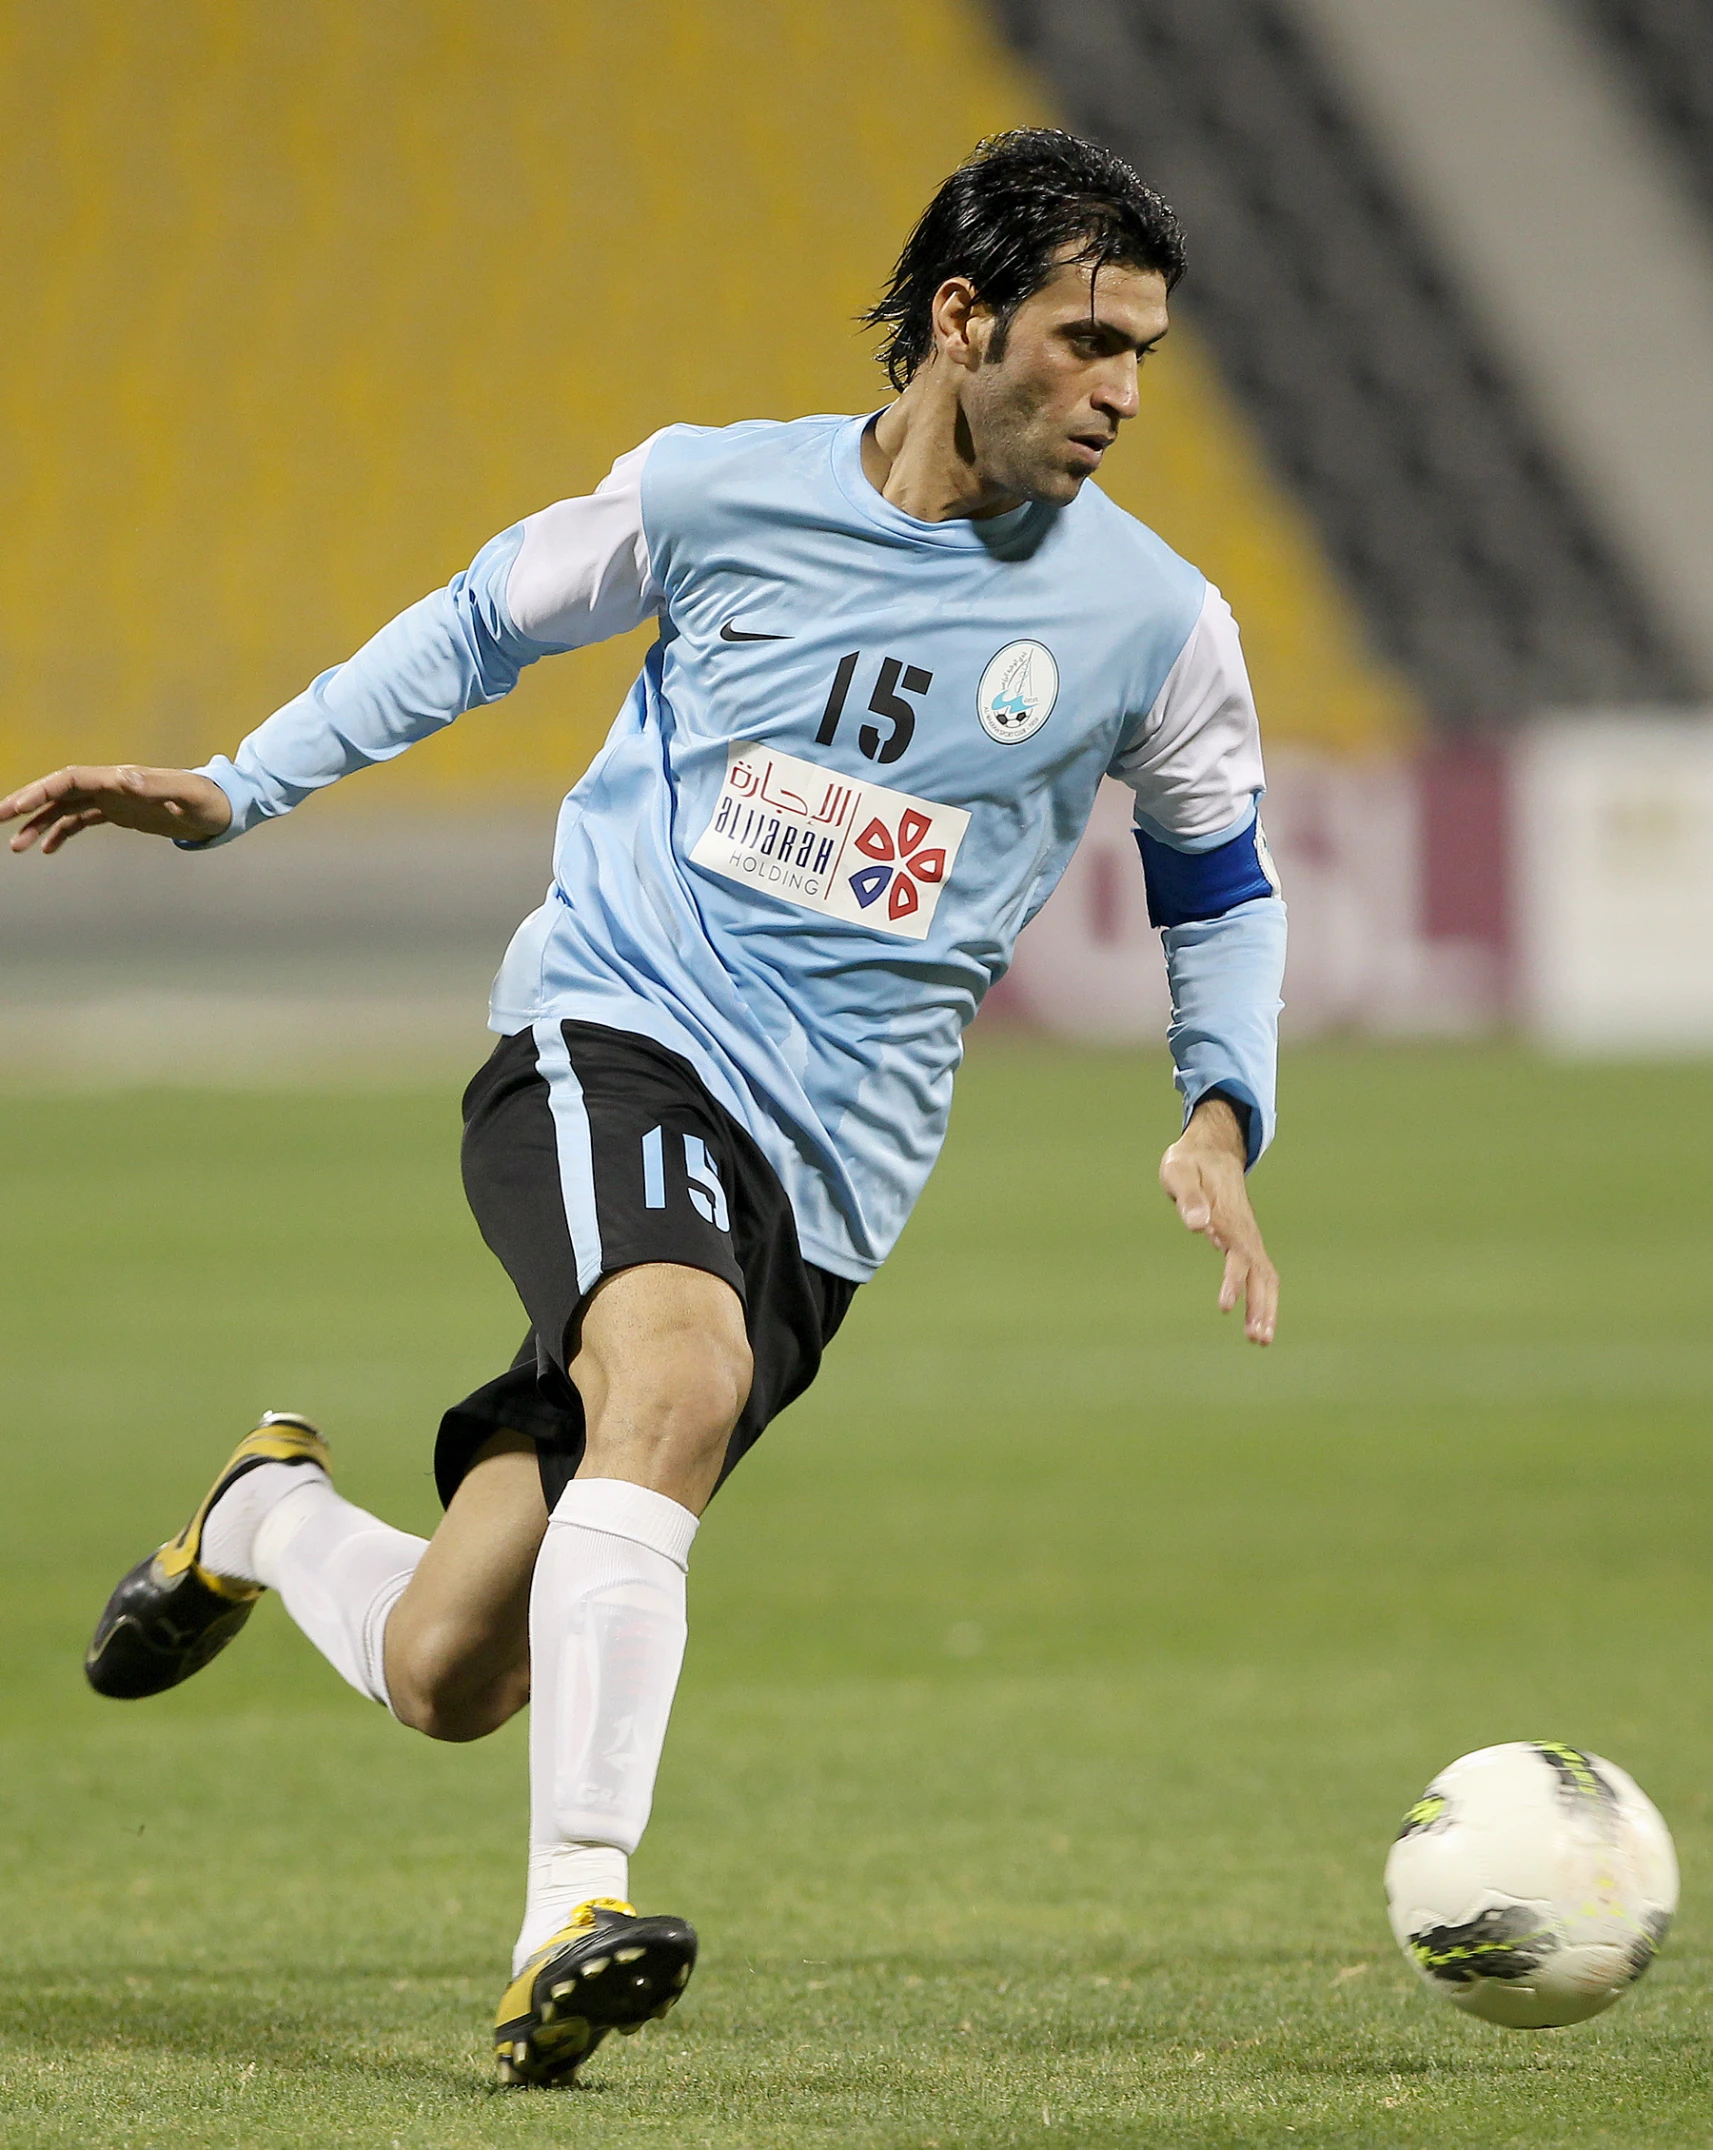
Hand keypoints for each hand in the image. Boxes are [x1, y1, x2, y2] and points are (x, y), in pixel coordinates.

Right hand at [1, 764, 231, 853]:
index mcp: (121, 779)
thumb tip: (126, 778)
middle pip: (59, 791)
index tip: (15, 807)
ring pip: (66, 808)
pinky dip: (62, 832)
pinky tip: (48, 850)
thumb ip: (160, 786)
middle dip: (28, 804)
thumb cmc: (211, 801)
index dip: (40, 791)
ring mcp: (115, 799)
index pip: (70, 780)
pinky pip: (82, 820)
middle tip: (0, 822)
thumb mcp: (190, 795)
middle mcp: (112, 786)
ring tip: (18, 847)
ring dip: (40, 824)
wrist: (225, 808)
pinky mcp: (121, 813)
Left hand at [1159, 1094, 1277, 1345]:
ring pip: (1266, 1276)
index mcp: (1228, 1217)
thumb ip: (1188, 1197)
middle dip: (1261, 1306)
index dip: (1232, 1281)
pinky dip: (1263, 1297)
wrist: (1212, 1149)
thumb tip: (1198, 1226)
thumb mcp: (1179, 1171)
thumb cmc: (1189, 1162)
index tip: (1225, 1307)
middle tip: (1258, 1339)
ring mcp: (1249, 1237)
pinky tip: (1257, 1320)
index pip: (1236, 1256)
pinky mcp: (1246, 1241)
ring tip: (1260, 1340)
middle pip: (1260, 1273)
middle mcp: (1244, 1231)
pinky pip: (1261, 1272)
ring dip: (1265, 1308)